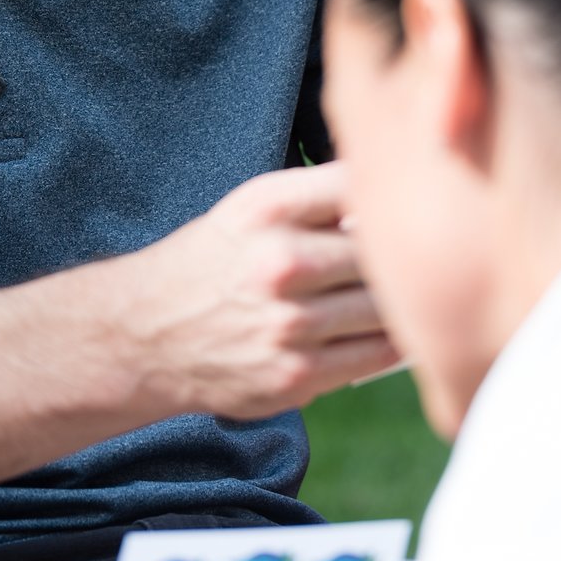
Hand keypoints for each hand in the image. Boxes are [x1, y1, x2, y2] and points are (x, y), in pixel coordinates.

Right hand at [118, 161, 398, 419]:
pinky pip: (377, 355)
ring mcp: (290, 323)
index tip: (404, 202)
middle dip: (400, 253)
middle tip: (412, 256)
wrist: (147, 334)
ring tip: (398, 296)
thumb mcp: (250, 210)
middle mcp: (279, 262)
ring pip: (388, 308)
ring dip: (398, 302)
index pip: (362, 184)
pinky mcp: (298, 375)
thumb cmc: (214, 263)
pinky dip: (389, 341)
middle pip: (383, 251)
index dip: (392, 193)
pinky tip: (376, 329)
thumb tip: (402, 201)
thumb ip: (320, 200)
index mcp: (267, 207)